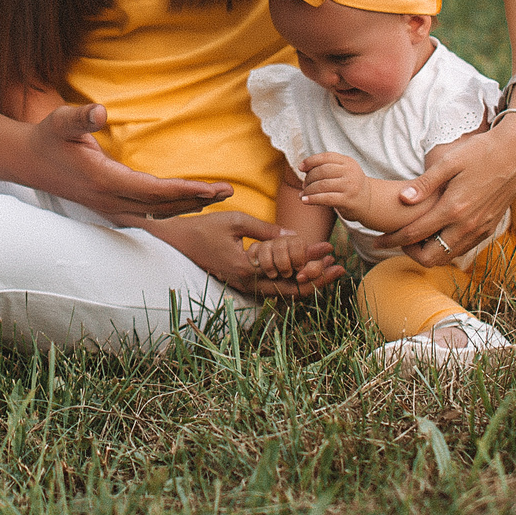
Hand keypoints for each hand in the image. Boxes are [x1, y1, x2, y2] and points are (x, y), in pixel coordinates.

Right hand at [21, 103, 232, 223]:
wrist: (29, 161)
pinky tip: (189, 204)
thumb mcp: (61, 120)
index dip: (183, 191)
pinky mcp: (111, 208)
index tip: (210, 188)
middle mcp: (109, 200)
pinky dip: (172, 210)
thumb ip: (81, 116)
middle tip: (227, 191)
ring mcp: (110, 208)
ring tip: (217, 197)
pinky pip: (148, 214)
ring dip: (188, 206)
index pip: (152, 191)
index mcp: (103, 180)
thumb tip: (101, 111)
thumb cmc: (49, 137)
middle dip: (195, 200)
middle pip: (161, 207)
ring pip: (157, 214)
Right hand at [146, 211, 344, 297]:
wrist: (177, 243)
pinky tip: (304, 270)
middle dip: (317, 279)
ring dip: (306, 281)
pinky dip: (291, 279)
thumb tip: (293, 236)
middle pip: (291, 291)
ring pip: (283, 292)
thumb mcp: (235, 222)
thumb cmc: (203, 229)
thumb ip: (264, 230)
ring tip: (327, 268)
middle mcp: (247, 284)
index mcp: (246, 271)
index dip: (311, 262)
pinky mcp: (243, 282)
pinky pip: (273, 286)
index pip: (287, 272)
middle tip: (338, 267)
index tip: (327, 249)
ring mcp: (245, 286)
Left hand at [297, 152, 365, 203]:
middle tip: (304, 185)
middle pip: (322, 171)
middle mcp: (350, 172)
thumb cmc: (349, 185)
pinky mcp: (347, 200)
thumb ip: (327, 166)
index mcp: (348, 161)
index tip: (301, 168)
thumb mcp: (343, 171)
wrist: (368, 201)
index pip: (326, 157)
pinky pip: (325, 198)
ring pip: (322, 185)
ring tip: (303, 194)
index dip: (310, 161)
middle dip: (309, 178)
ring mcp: (350, 186)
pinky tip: (304, 200)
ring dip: (308, 190)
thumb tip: (303, 168)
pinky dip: (312, 199)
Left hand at [393, 116, 515, 268]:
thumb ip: (425, 184)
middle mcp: (467, 225)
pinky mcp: (489, 228)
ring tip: (416, 236)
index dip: (392, 240)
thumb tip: (402, 200)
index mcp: (454, 209)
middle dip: (410, 252)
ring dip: (429, 251)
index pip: (414, 234)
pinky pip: (463, 249)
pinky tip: (438, 231)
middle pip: (430, 257)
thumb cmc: (481, 152)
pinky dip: (446, 247)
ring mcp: (480, 229)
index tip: (377, 240)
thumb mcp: (449, 162)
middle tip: (399, 238)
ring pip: (448, 257)